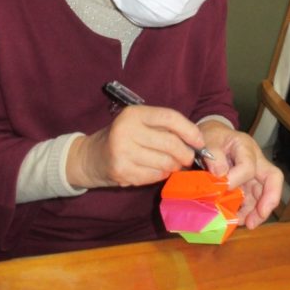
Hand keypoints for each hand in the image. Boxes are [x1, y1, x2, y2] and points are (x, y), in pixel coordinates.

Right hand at [67, 105, 205, 187]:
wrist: (91, 157)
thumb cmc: (123, 138)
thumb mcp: (139, 123)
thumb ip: (163, 127)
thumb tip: (196, 141)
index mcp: (134, 113)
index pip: (170, 118)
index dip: (189, 130)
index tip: (199, 141)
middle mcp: (127, 129)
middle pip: (170, 143)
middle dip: (186, 154)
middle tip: (188, 158)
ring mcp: (122, 151)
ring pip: (165, 162)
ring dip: (174, 166)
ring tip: (172, 164)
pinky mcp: (121, 170)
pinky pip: (154, 175)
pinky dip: (161, 175)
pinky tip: (155, 170)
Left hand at [198, 120, 282, 227]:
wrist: (212, 136)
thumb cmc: (211, 137)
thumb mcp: (207, 140)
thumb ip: (213, 156)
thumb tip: (221, 176)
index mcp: (245, 147)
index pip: (248, 166)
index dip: (236, 179)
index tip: (222, 186)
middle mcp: (255, 161)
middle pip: (271, 180)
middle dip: (267, 202)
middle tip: (254, 221)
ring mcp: (253, 173)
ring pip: (264, 193)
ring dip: (257, 211)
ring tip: (246, 224)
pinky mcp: (248, 184)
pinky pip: (252, 199)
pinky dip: (247, 211)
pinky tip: (238, 219)